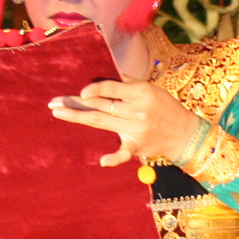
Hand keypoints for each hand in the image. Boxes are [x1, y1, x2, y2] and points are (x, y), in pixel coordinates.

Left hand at [48, 79, 201, 166]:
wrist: (185, 133)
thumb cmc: (165, 107)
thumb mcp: (151, 89)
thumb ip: (129, 84)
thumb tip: (107, 78)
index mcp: (140, 93)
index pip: (112, 89)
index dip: (95, 89)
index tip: (80, 93)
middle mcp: (136, 110)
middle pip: (100, 106)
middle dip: (75, 103)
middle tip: (54, 102)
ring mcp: (136, 129)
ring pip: (102, 122)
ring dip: (78, 117)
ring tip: (58, 112)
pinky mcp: (138, 146)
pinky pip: (124, 153)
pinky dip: (115, 158)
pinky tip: (102, 161)